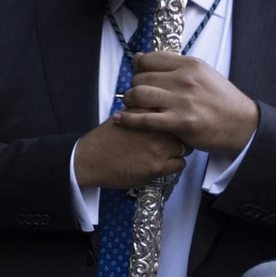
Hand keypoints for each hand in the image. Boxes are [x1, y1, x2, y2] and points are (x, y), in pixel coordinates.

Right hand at [73, 117, 188, 189]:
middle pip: (183, 130)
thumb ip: (143, 112)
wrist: (90, 161)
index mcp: (147, 113)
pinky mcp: (157, 167)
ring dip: (178, 151)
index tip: (171, 125)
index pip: (175, 112)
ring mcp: (158, 148)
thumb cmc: (104, 140)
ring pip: (186, 148)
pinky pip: (180, 164)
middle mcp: (155, 129)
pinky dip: (174, 164)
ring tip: (166, 153)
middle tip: (171, 141)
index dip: (175, 119)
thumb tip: (160, 109)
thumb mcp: (123, 116)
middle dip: (180, 135)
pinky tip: (162, 163)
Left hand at [116, 51, 258, 155]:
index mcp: (190, 65)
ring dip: (129, 101)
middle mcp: (185, 80)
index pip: (149, 59)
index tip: (141, 78)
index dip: (139, 69)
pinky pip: (143, 119)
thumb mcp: (201, 74)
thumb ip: (171, 66)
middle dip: (133, 86)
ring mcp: (182, 101)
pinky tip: (120, 119)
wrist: (243, 124)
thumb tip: (138, 56)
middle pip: (140, 78)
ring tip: (130, 105)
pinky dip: (127, 119)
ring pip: (138, 95)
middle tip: (135, 95)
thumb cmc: (219, 100)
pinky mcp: (180, 122)